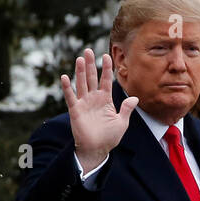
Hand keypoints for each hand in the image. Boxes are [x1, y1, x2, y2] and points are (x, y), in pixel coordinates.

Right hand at [62, 48, 139, 172]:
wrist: (97, 150)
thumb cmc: (109, 138)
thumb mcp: (121, 122)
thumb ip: (126, 109)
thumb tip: (135, 98)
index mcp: (105, 99)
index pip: (105, 80)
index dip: (106, 68)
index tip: (107, 55)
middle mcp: (94, 99)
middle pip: (92, 78)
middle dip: (90, 64)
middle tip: (88, 50)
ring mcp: (84, 104)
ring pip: (81, 84)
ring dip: (80, 72)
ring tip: (79, 59)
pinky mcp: (75, 111)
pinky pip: (71, 97)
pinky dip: (67, 88)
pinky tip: (65, 77)